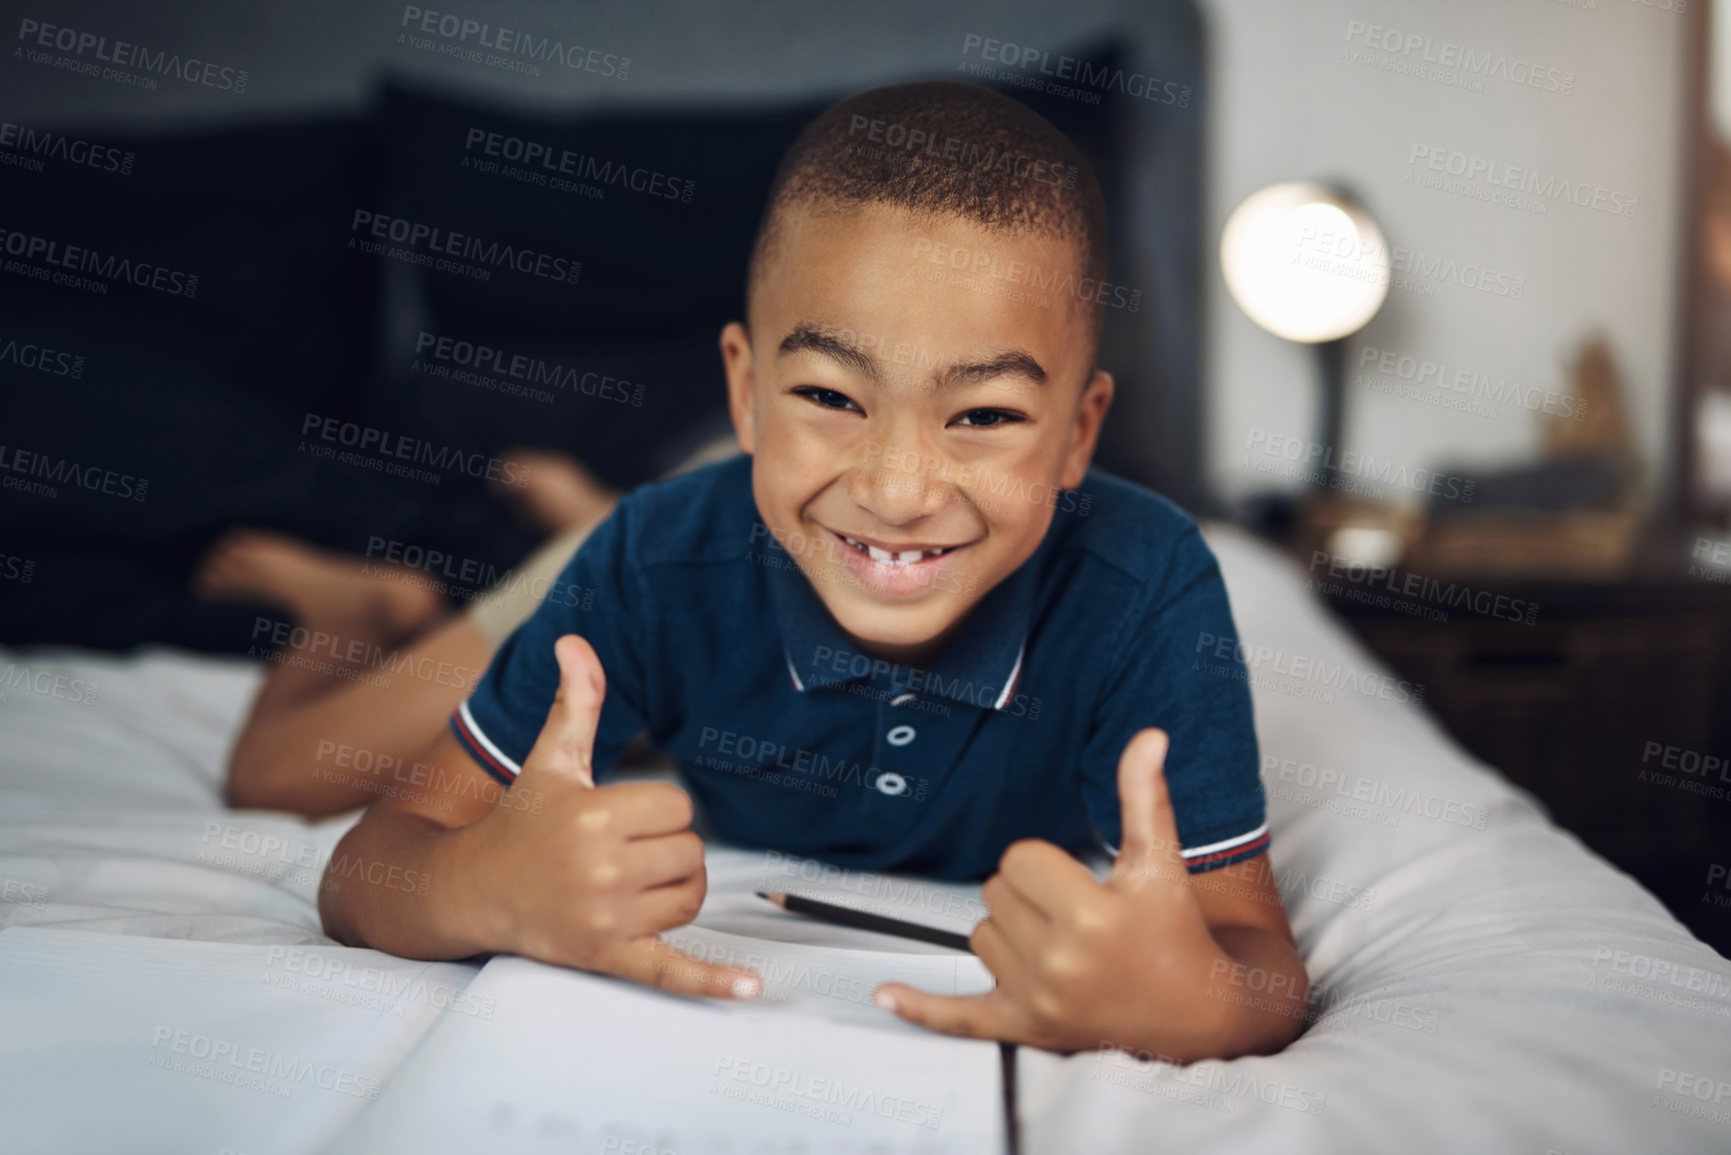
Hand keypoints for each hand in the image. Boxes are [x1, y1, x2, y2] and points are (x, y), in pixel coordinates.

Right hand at [460, 634, 760, 999]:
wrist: (473, 890)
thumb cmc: (520, 819)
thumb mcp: (549, 759)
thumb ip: (576, 703)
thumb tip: (576, 640)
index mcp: (594, 815)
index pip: (678, 807)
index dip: (656, 809)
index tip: (617, 816)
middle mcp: (601, 869)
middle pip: (690, 852)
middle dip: (665, 849)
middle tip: (617, 852)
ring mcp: (606, 919)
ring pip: (690, 897)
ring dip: (674, 890)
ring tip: (627, 883)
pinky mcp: (609, 957)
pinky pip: (671, 971)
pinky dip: (710, 983)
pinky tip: (747, 989)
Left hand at [875, 729, 1233, 1057]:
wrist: (1195, 1012)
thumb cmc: (1174, 931)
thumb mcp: (1161, 861)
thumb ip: (1144, 796)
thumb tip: (1148, 737)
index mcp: (1091, 916)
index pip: (1019, 858)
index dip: (1046, 863)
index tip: (1080, 881)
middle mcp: (1060, 963)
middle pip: (995, 893)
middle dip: (1029, 895)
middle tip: (1073, 912)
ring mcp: (1038, 1001)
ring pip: (979, 935)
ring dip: (1009, 933)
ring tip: (1059, 943)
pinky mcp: (1024, 1028)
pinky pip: (958, 1017)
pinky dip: (923, 1008)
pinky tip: (887, 995)